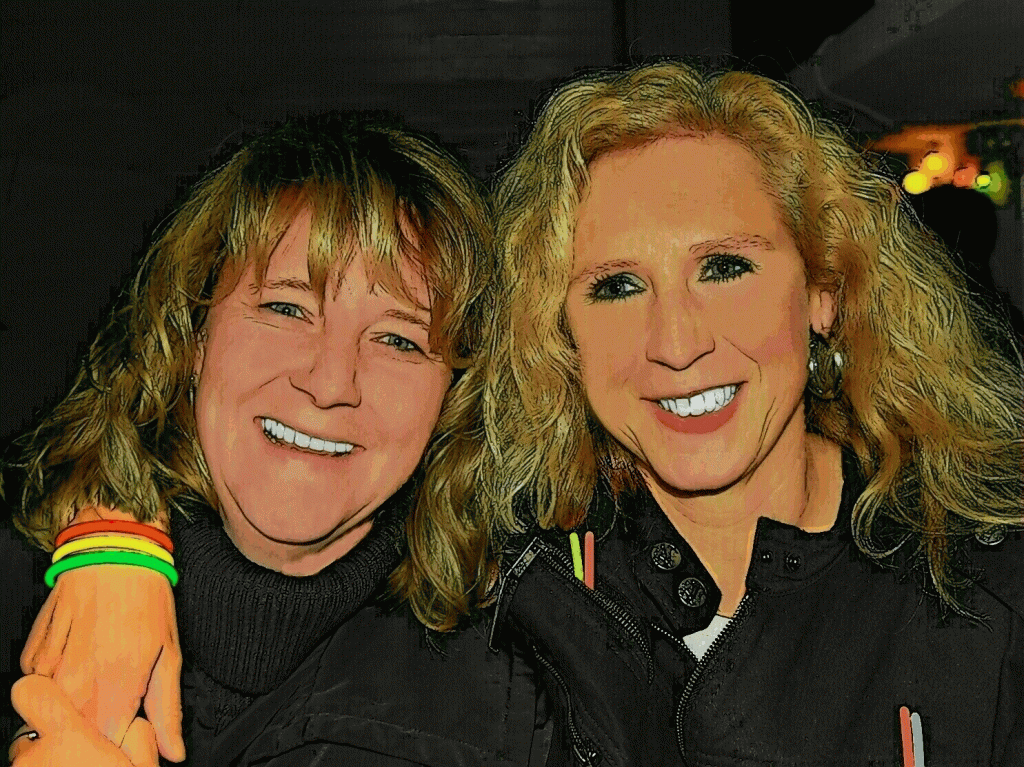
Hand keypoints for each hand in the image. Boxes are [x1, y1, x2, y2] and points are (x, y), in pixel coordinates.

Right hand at [21, 564, 184, 761]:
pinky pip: (39, 683)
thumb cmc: (147, 598)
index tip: (128, 736)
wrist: (113, 549)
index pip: (106, 749)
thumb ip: (167, 710)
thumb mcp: (170, 653)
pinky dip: (56, 677)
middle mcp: (77, 684)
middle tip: (114, 701)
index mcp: (116, 689)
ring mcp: (50, 669)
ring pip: (54, 710)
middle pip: (75, 733)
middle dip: (94, 727)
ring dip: (73, 702)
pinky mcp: (33, 653)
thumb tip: (172, 753)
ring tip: (96, 669)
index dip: (117, 748)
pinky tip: (77, 653)